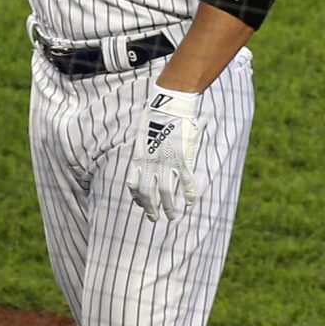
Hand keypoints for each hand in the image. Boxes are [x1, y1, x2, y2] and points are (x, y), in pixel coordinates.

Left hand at [124, 84, 201, 220]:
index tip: (140, 204)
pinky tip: (190, 202)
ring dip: (169, 208)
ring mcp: (166, 163)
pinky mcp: (182, 159)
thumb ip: (142, 151)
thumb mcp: (140, 135)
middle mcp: (150, 164)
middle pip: (148, 194)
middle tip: (154, 219)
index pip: (134, 185)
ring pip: (167, 193)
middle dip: (150, 209)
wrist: (168, 107)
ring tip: (172, 217)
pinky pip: (186, 182)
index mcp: (138, 158)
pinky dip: (189, 194)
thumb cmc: (155, 118)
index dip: (137, 198)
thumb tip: (141, 160)